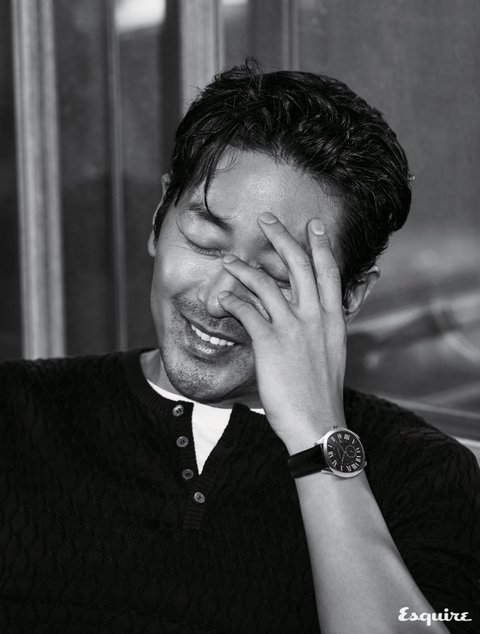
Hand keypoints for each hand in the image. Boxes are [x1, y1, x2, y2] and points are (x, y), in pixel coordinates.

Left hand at [217, 212, 346, 452]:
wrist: (318, 423)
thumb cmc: (321, 393)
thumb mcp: (332, 355)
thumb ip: (323, 331)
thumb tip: (315, 318)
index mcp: (333, 320)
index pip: (329, 272)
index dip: (321, 246)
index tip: (314, 225)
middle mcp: (316, 317)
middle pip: (300, 265)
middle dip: (282, 237)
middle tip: (266, 218)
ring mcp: (294, 328)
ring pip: (268, 284)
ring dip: (245, 268)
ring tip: (229, 261)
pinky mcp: (271, 342)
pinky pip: (247, 310)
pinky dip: (232, 301)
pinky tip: (222, 299)